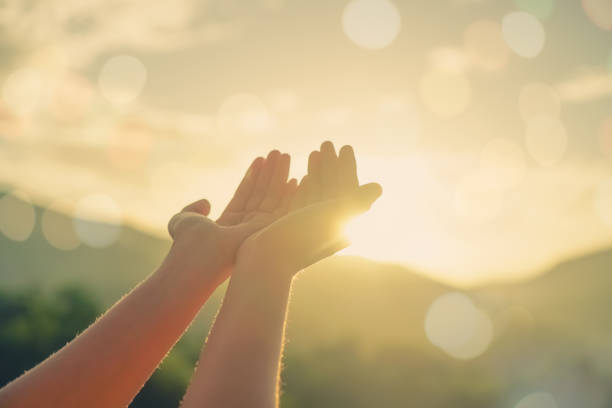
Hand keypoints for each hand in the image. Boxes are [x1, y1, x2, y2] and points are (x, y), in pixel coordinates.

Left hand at [165, 150, 296, 283]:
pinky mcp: (269, 231)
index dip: (253, 177)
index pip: (245, 196)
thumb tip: (206, 202)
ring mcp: (259, 230)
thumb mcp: (184, 220)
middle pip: (261, 194)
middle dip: (270, 173)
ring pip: (272, 197)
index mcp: (229, 225)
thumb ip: (192, 210)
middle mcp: (246, 227)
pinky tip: (296, 179)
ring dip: (280, 176)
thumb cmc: (188, 243)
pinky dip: (291, 195)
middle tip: (277, 153)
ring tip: (285, 155)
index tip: (260, 159)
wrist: (199, 256)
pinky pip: (284, 210)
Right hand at [236, 142, 381, 277]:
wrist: (267, 262)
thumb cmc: (300, 237)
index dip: (348, 168)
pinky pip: (301, 203)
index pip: (348, 190)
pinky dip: (303, 187)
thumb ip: (356, 201)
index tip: (345, 147)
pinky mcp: (290, 229)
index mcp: (341, 225)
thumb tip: (378, 187)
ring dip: (317, 172)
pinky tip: (300, 177)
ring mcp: (308, 228)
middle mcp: (327, 227)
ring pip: (317, 193)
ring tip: (315, 152)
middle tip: (327, 143)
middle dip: (332, 166)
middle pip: (333, 189)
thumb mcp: (332, 215)